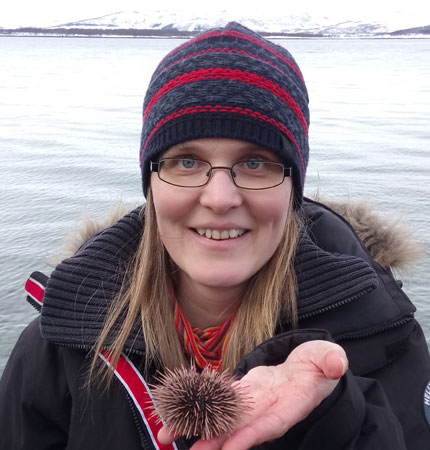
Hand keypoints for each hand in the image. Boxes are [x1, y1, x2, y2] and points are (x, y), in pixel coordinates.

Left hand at [158, 340, 347, 449]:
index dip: (251, 434)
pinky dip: (200, 403)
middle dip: (216, 441)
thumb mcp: (329, 358)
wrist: (308, 369)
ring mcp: (253, 402)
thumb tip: (336, 364)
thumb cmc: (320, 365)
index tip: (231, 447)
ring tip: (169, 433)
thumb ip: (332, 361)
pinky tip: (178, 408)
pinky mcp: (243, 391)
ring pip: (223, 416)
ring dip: (197, 425)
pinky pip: (219, 398)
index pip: (270, 423)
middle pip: (240, 428)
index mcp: (291, 404)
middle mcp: (268, 409)